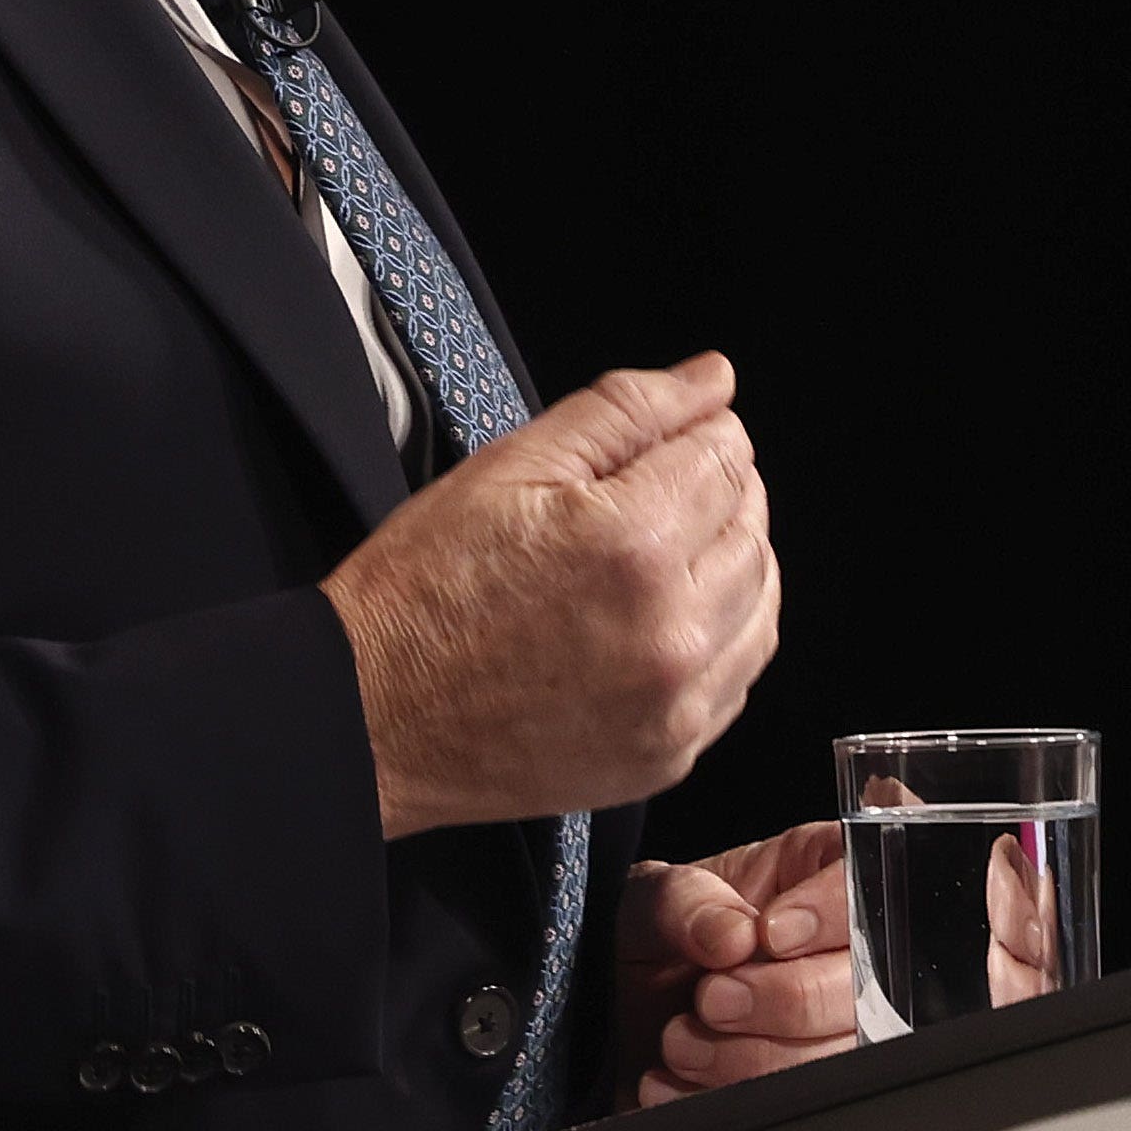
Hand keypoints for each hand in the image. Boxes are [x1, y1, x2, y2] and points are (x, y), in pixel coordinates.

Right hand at [324, 352, 777, 836]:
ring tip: (666, 557)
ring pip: (761, 604)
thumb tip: (712, 379)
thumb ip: (621, 412)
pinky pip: (738, 679)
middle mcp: (670, 626)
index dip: (698, 435)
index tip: (664, 445)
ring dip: (731, 566)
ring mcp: (676, 701)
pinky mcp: (671, 752)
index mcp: (630, 541)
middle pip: (753, 528)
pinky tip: (668, 622)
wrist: (370, 718)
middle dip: (718, 497)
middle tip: (654, 497)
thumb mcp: (503, 469)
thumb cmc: (420, 593)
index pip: (724, 457)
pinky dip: (721, 639)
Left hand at [620, 819, 854, 1103]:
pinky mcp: (815, 1083)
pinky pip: (803, 1103)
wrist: (621, 1010)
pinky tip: (675, 1083)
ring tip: (680, 1044)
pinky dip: (730, 1100)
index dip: (834, 916)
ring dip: (754, 1060)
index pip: (871, 887)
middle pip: (874, 987)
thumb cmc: (654, 937)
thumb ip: (685, 902)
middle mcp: (850, 953)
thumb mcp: (649, 898)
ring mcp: (841, 1025)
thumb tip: (735, 936)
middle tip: (712, 999)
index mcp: (825, 879)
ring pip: (846, 1056)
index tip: (770, 935)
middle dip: (787, 1001)